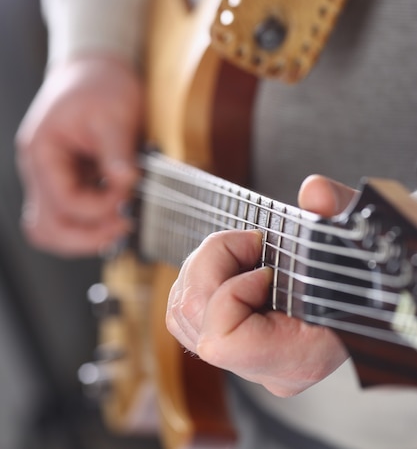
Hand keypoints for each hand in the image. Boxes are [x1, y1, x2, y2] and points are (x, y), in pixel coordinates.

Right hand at [15, 55, 143, 255]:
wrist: (96, 67)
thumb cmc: (100, 83)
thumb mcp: (113, 114)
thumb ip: (117, 152)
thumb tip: (128, 184)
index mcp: (42, 151)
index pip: (63, 202)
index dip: (98, 207)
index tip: (129, 196)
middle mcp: (39, 169)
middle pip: (47, 227)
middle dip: (86, 236)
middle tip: (123, 228)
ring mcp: (50, 177)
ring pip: (53, 227)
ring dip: (85, 234)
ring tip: (119, 225)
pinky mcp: (67, 179)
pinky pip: (69, 214)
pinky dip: (90, 220)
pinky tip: (116, 211)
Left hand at [166, 175, 355, 396]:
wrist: (370, 299)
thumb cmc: (365, 276)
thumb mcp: (360, 237)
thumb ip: (340, 212)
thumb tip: (314, 192)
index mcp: (300, 357)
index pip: (223, 341)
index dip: (232, 292)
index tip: (266, 268)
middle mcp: (267, 368)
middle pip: (193, 318)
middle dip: (212, 264)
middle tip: (251, 242)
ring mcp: (248, 360)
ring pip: (182, 314)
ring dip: (204, 267)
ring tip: (244, 250)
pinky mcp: (236, 346)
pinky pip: (186, 314)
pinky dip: (199, 277)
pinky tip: (233, 262)